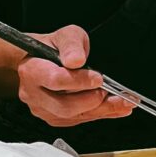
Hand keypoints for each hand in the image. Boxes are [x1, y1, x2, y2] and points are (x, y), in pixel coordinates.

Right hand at [16, 25, 134, 126]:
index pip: (55, 80)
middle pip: (64, 106)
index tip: (98, 78)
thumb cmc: (53, 47)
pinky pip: (78, 121)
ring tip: (123, 102)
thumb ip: (71, 45)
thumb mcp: (65, 35)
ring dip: (101, 110)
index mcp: (32, 70)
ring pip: (73, 117)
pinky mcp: (54, 118)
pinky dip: (100, 114)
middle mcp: (33, 94)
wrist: (41, 60)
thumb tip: (76, 60)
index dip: (79, 81)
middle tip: (112, 91)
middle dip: (93, 100)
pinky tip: (116, 108)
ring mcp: (43, 109)